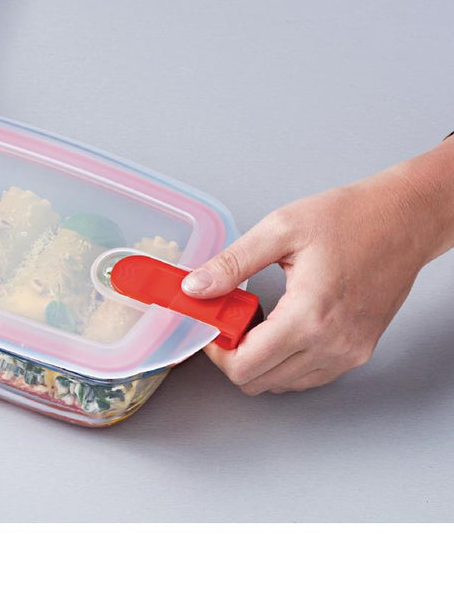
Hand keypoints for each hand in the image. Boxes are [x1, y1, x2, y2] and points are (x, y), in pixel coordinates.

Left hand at [181, 164, 446, 394]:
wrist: (405, 219)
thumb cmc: (350, 218)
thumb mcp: (279, 230)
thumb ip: (231, 264)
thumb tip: (196, 289)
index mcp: (308, 317)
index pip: (245, 367)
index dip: (217, 353)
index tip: (212, 326)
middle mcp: (331, 345)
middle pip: (259, 382)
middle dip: (234, 355)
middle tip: (230, 319)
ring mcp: (348, 353)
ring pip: (282, 383)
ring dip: (259, 360)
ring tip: (258, 319)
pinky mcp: (358, 352)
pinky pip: (308, 376)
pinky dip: (285, 360)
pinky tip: (282, 327)